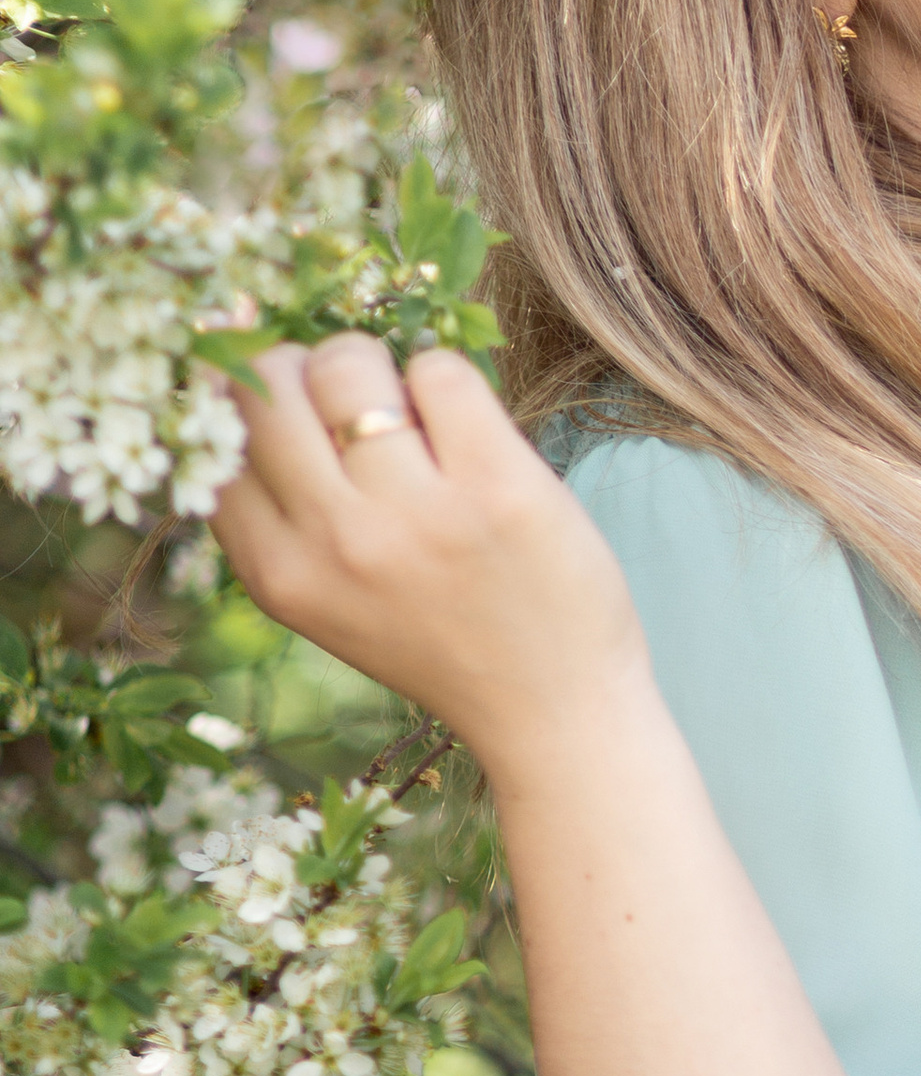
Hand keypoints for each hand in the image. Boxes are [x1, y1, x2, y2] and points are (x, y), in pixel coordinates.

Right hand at [211, 336, 649, 786]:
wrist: (551, 711)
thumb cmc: (441, 639)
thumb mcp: (327, 599)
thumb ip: (284, 517)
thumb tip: (242, 385)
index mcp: (279, 573)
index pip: (213, 441)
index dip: (247, 400)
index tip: (292, 402)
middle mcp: (333, 541)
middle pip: (266, 383)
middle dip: (305, 366)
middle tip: (354, 395)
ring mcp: (414, 513)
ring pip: (350, 364)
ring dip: (382, 368)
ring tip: (416, 415)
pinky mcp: (496, 486)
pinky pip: (440, 370)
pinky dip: (449, 380)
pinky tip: (469, 432)